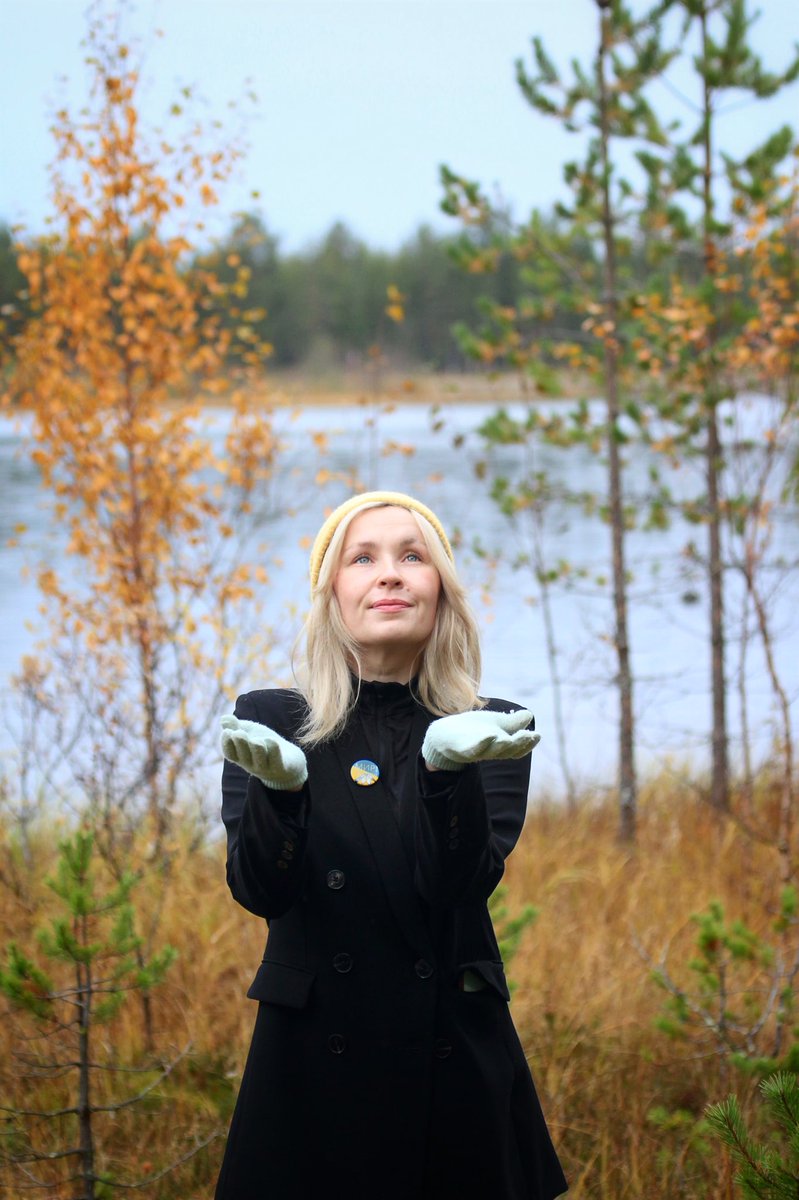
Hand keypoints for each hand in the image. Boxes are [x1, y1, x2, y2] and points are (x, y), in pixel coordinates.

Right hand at [220, 714, 307, 790]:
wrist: (290, 759)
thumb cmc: (266, 744)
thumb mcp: (250, 732)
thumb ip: (236, 726)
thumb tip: (224, 719)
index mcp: (241, 756)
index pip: (229, 753)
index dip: (226, 743)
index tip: (227, 731)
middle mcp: (251, 764)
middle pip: (243, 755)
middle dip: (240, 743)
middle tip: (239, 733)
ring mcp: (265, 767)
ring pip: (259, 758)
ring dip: (256, 747)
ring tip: (257, 739)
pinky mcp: (280, 767)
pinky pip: (276, 759)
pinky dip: (273, 748)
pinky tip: (272, 740)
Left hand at [422, 709, 538, 771]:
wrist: (444, 735)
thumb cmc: (472, 730)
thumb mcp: (495, 723)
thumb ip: (512, 722)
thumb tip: (529, 714)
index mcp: (501, 746)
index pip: (518, 749)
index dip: (528, 744)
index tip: (537, 735)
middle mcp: (491, 751)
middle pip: (508, 750)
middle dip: (519, 743)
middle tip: (529, 735)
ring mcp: (477, 751)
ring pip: (493, 751)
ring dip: (503, 745)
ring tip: (512, 737)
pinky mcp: (462, 749)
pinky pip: (473, 749)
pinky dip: (482, 743)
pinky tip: (490, 735)